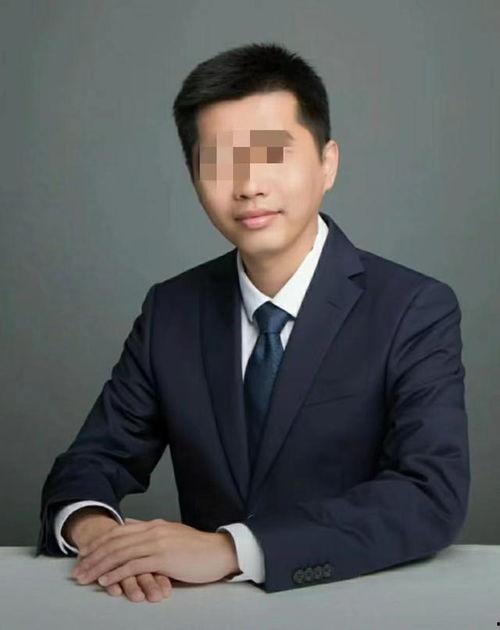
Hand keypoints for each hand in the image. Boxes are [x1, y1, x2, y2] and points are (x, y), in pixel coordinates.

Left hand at [71, 517, 239, 588]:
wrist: (218, 551)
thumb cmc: (196, 548)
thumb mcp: (170, 534)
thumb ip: (150, 531)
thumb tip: (129, 526)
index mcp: (153, 525)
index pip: (118, 531)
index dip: (98, 542)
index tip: (83, 554)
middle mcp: (153, 530)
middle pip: (115, 541)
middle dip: (93, 556)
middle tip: (78, 569)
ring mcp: (157, 543)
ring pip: (120, 552)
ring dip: (99, 566)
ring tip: (85, 577)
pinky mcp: (163, 558)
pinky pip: (134, 565)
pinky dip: (117, 572)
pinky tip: (106, 580)